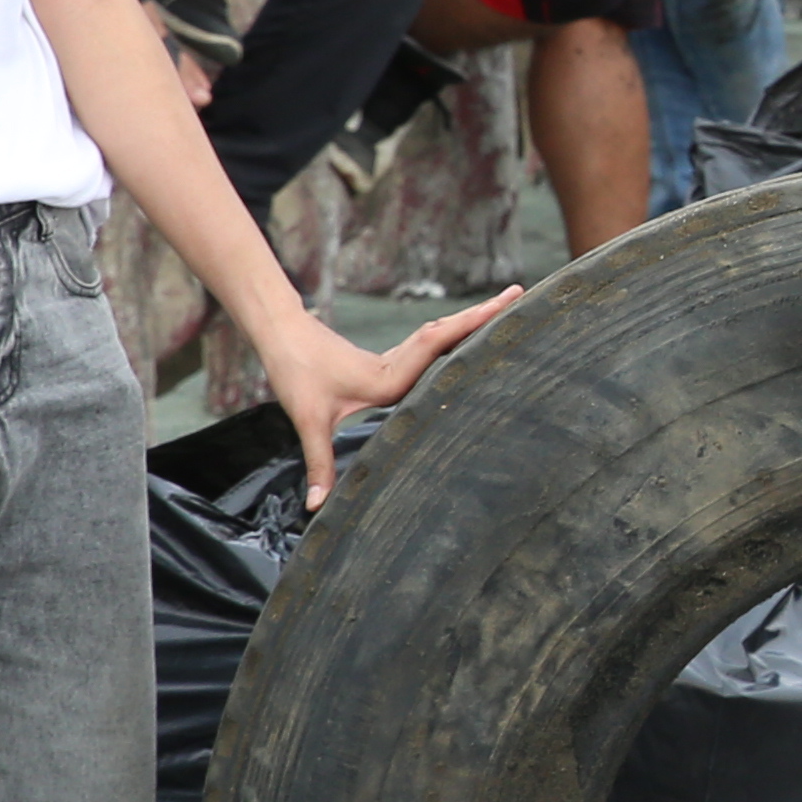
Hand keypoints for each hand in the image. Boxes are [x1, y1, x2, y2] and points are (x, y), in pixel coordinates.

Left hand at [257, 293, 513, 508]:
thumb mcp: (307, 421)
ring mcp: (397, 359)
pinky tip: (470, 336)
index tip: (502, 311)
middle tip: (522, 293)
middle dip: (486, 314)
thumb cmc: (295, 374)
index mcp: (390, 376)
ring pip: (442, 335)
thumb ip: (319, 464)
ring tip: (508, 306)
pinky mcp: (391, 361)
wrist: (279, 336)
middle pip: (450, 332)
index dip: (470, 327)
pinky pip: (432, 343)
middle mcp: (400, 363)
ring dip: (473, 320)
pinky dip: (456, 334)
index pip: (437, 346)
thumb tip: (317, 508)